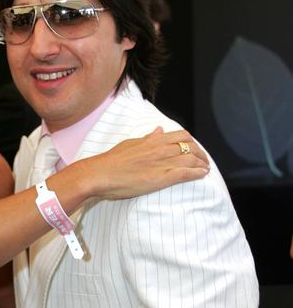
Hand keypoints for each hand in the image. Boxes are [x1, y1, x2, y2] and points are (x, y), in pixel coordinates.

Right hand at [85, 127, 208, 200]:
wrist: (101, 174)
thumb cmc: (112, 161)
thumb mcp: (131, 144)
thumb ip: (148, 138)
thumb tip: (159, 130)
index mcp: (153, 140)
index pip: (181, 136)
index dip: (191, 142)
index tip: (194, 148)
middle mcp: (161, 149)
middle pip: (190, 146)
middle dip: (201, 153)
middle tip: (203, 160)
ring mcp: (162, 163)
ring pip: (192, 159)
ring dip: (202, 163)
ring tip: (205, 169)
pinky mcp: (162, 177)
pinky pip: (186, 173)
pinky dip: (198, 173)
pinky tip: (203, 174)